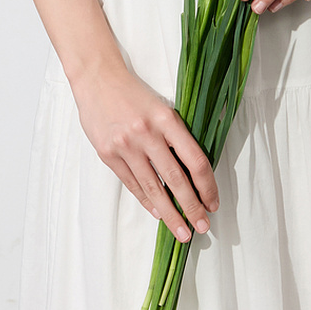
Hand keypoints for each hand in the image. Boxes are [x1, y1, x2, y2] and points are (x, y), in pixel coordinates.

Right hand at [72, 63, 218, 242]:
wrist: (97, 78)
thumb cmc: (133, 93)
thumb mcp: (161, 108)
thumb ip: (175, 136)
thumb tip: (193, 172)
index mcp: (167, 119)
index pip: (195, 160)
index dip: (207, 185)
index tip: (213, 202)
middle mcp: (147, 134)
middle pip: (176, 179)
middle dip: (192, 207)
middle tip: (203, 227)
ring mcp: (126, 146)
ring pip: (153, 188)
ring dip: (170, 214)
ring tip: (182, 231)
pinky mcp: (108, 154)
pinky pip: (133, 184)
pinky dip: (147, 201)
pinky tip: (158, 212)